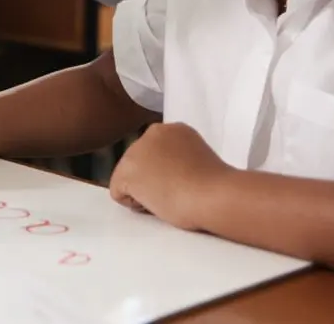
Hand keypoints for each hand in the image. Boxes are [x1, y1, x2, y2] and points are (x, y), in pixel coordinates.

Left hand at [109, 122, 229, 230]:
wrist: (213, 195)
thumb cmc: (214, 186)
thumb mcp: (197, 160)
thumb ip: (179, 160)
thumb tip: (169, 174)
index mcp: (174, 129)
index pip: (156, 154)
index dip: (168, 174)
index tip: (186, 181)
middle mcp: (153, 132)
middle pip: (140, 164)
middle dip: (152, 180)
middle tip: (177, 191)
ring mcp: (137, 150)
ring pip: (129, 178)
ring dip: (144, 191)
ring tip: (169, 196)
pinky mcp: (126, 171)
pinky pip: (119, 193)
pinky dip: (135, 204)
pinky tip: (157, 202)